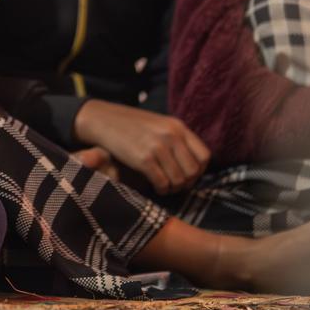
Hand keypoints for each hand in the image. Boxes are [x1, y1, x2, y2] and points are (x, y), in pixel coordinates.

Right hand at [71, 101, 210, 192]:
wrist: (104, 120)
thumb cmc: (133, 125)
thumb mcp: (160, 125)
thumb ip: (177, 139)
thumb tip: (194, 163)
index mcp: (178, 127)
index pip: (205, 156)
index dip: (200, 171)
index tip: (188, 175)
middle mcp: (171, 135)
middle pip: (194, 171)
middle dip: (186, 183)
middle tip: (176, 185)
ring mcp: (158, 147)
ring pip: (179, 180)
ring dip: (172, 188)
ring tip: (164, 186)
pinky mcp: (143, 158)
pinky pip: (162, 183)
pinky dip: (161, 189)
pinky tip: (155, 186)